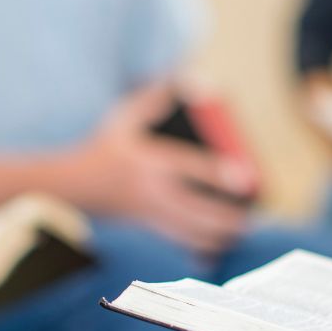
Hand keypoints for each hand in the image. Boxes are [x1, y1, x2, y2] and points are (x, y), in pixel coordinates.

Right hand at [77, 83, 253, 253]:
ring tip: (242, 228)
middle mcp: (155, 191)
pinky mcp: (153, 227)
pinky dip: (204, 248)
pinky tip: (221, 245)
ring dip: (222, 235)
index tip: (248, 179)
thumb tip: (196, 82)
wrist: (78, 186)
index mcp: (153, 162)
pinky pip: (184, 244)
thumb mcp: (126, 117)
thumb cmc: (108, 146)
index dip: (222, 174)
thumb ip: (158, 98)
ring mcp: (154, 214)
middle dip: (230, 218)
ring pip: (195, 233)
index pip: (194, 169)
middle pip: (201, 212)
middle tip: (252, 214)